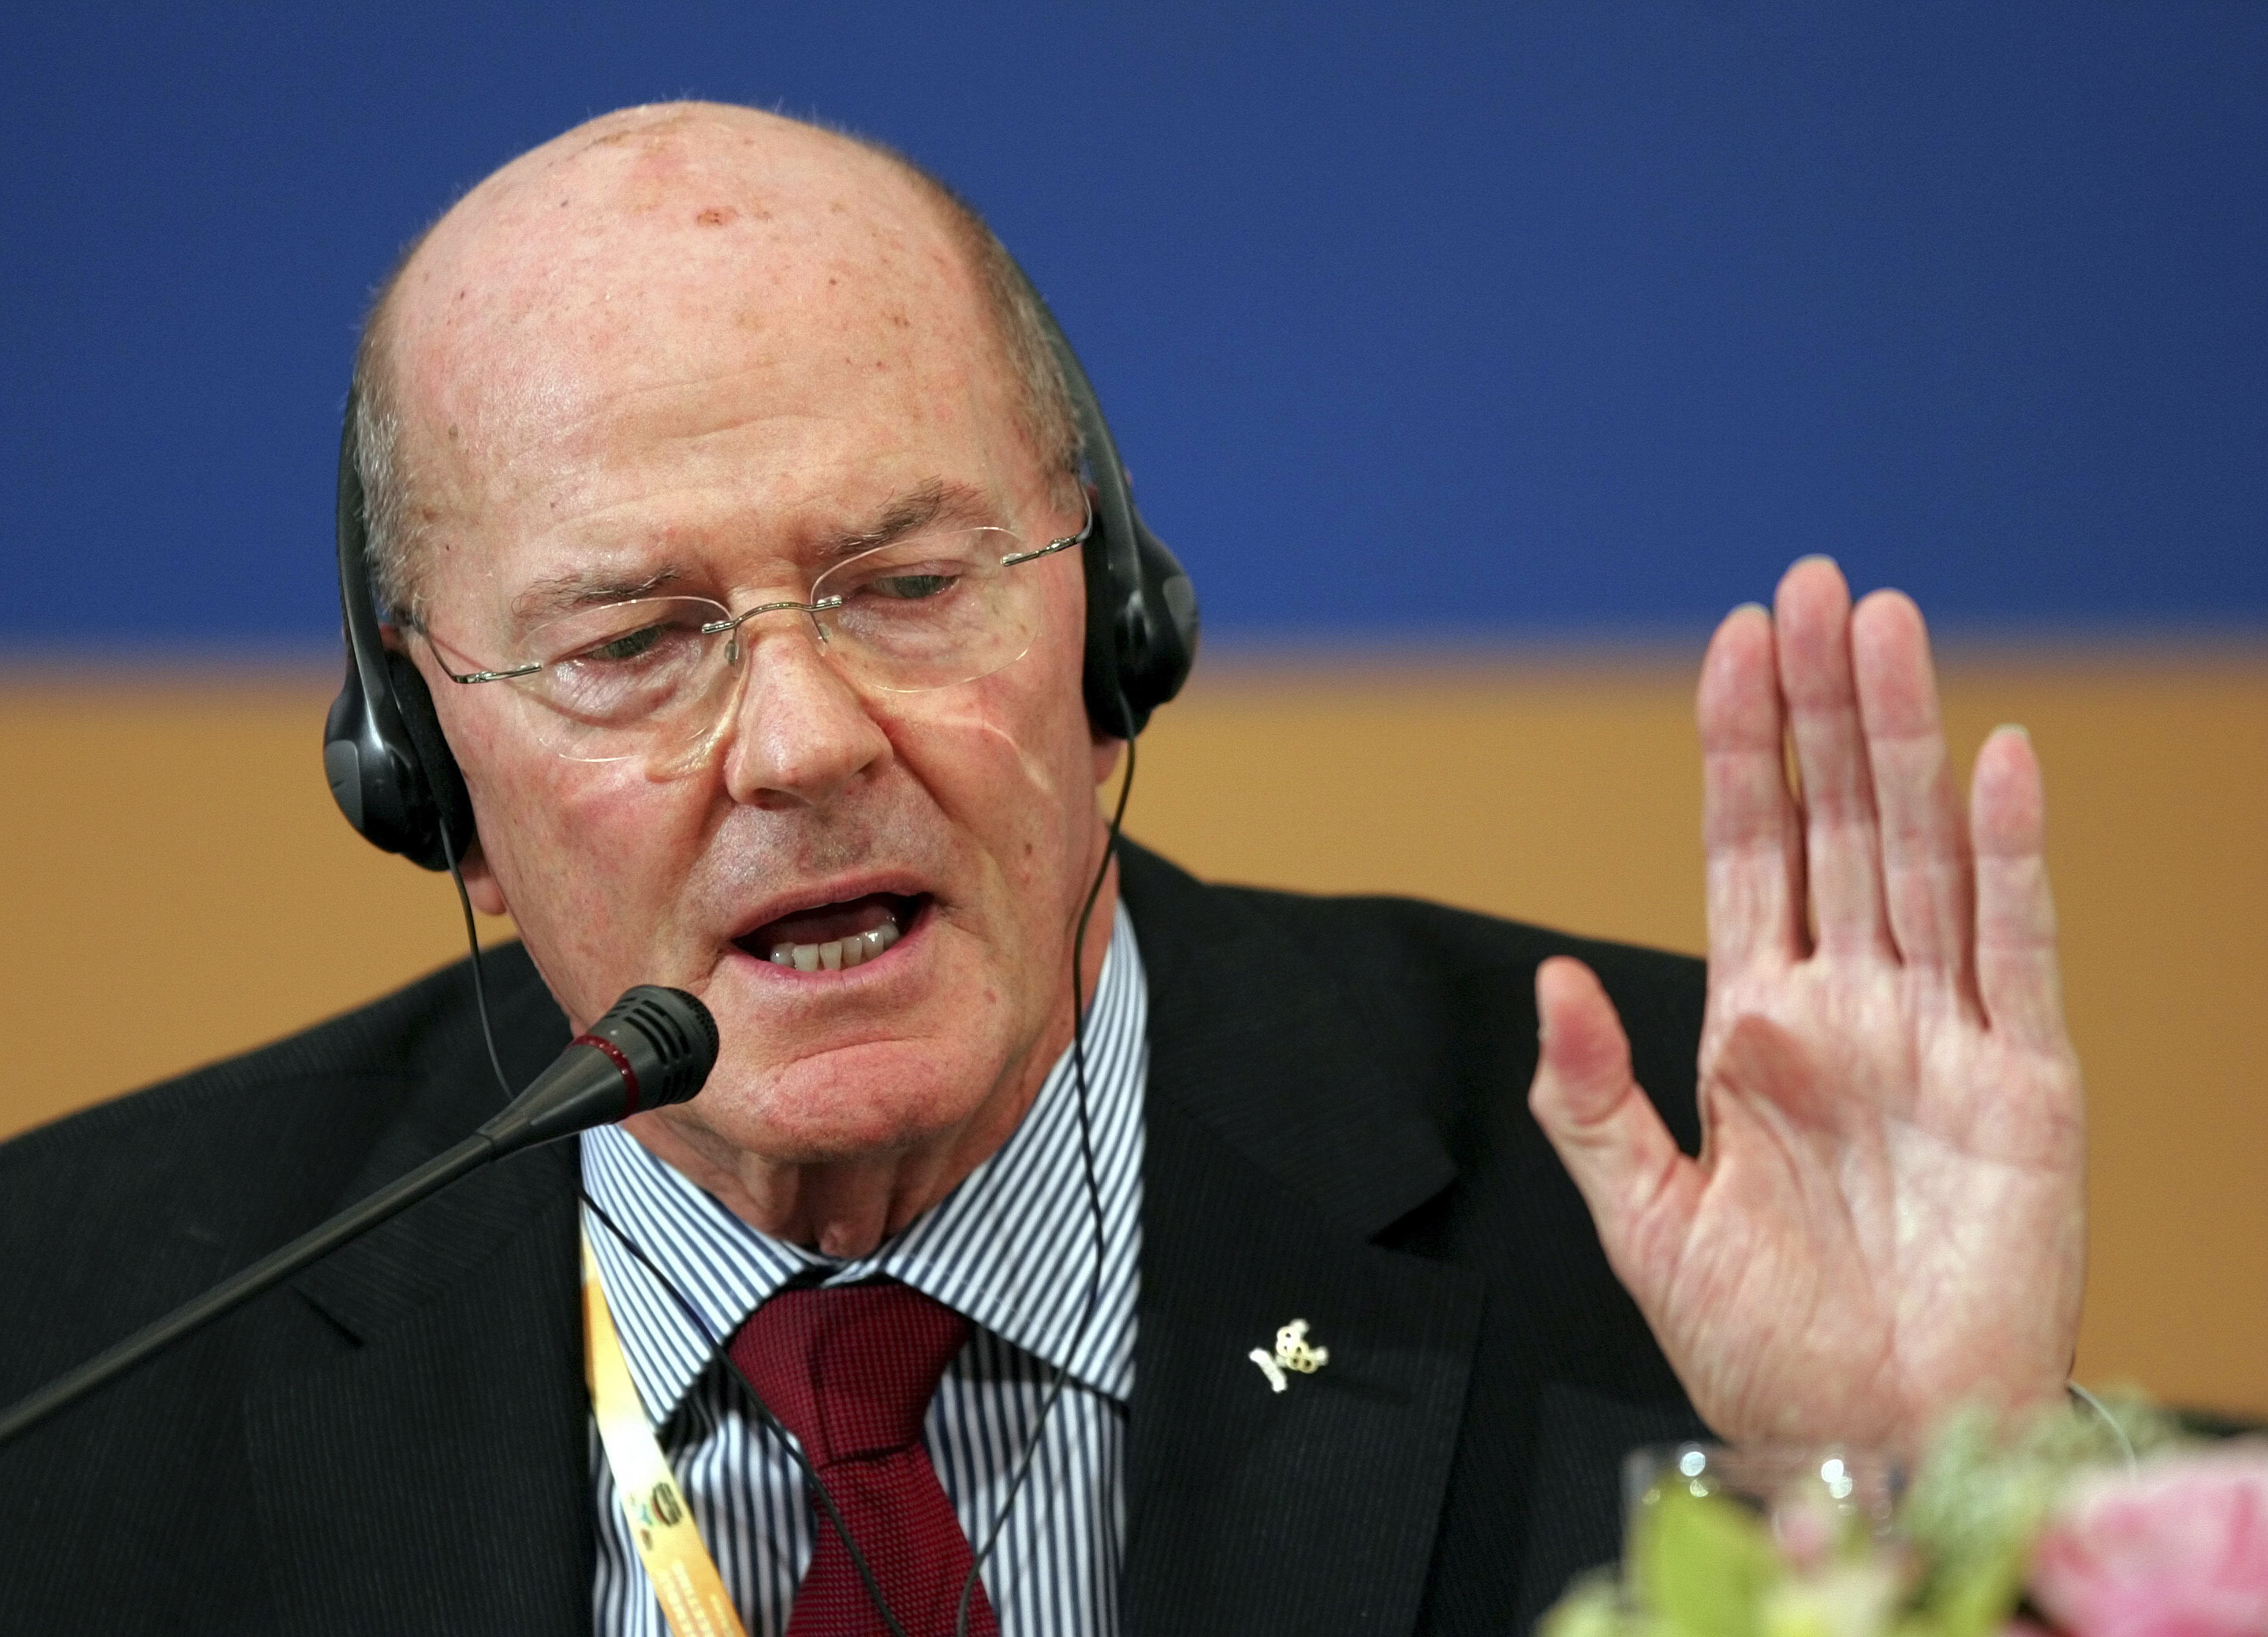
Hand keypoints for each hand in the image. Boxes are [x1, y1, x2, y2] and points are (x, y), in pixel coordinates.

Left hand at [1528, 557, 2084, 1451]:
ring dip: (1902, 741)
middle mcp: (1850, 1009)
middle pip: (1835, 824)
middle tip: (1812, 584)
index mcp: (1756, 1028)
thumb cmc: (1764, 1344)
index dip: (1740, 748)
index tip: (1730, 641)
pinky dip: (2008, 856)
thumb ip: (1591, 1099)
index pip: (1747, 852)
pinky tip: (1997, 762)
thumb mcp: (1645, 1223)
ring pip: (1918, 855)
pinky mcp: (2025, 1087)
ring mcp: (1940, 1036)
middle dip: (1820, 705)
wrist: (1870, 1439)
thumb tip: (1550, 973)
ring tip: (1883, 626)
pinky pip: (2016, 950)